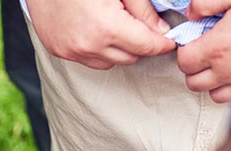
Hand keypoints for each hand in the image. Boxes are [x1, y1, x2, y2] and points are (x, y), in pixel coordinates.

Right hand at [25, 0, 174, 69]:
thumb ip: (142, 9)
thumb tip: (160, 30)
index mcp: (106, 27)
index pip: (146, 46)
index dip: (162, 43)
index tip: (171, 41)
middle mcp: (88, 46)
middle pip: (130, 58)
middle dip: (140, 44)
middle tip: (142, 26)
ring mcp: (71, 51)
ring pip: (110, 63)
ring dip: (119, 49)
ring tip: (116, 27)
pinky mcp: (59, 51)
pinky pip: (89, 60)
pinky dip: (98, 50)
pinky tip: (95, 30)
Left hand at [178, 0, 230, 102]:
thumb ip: (207, 2)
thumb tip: (191, 14)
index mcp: (220, 47)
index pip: (185, 62)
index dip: (187, 50)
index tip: (195, 40)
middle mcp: (229, 70)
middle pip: (194, 82)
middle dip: (195, 67)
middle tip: (206, 50)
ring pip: (212, 94)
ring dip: (212, 80)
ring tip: (221, 61)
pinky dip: (229, 87)